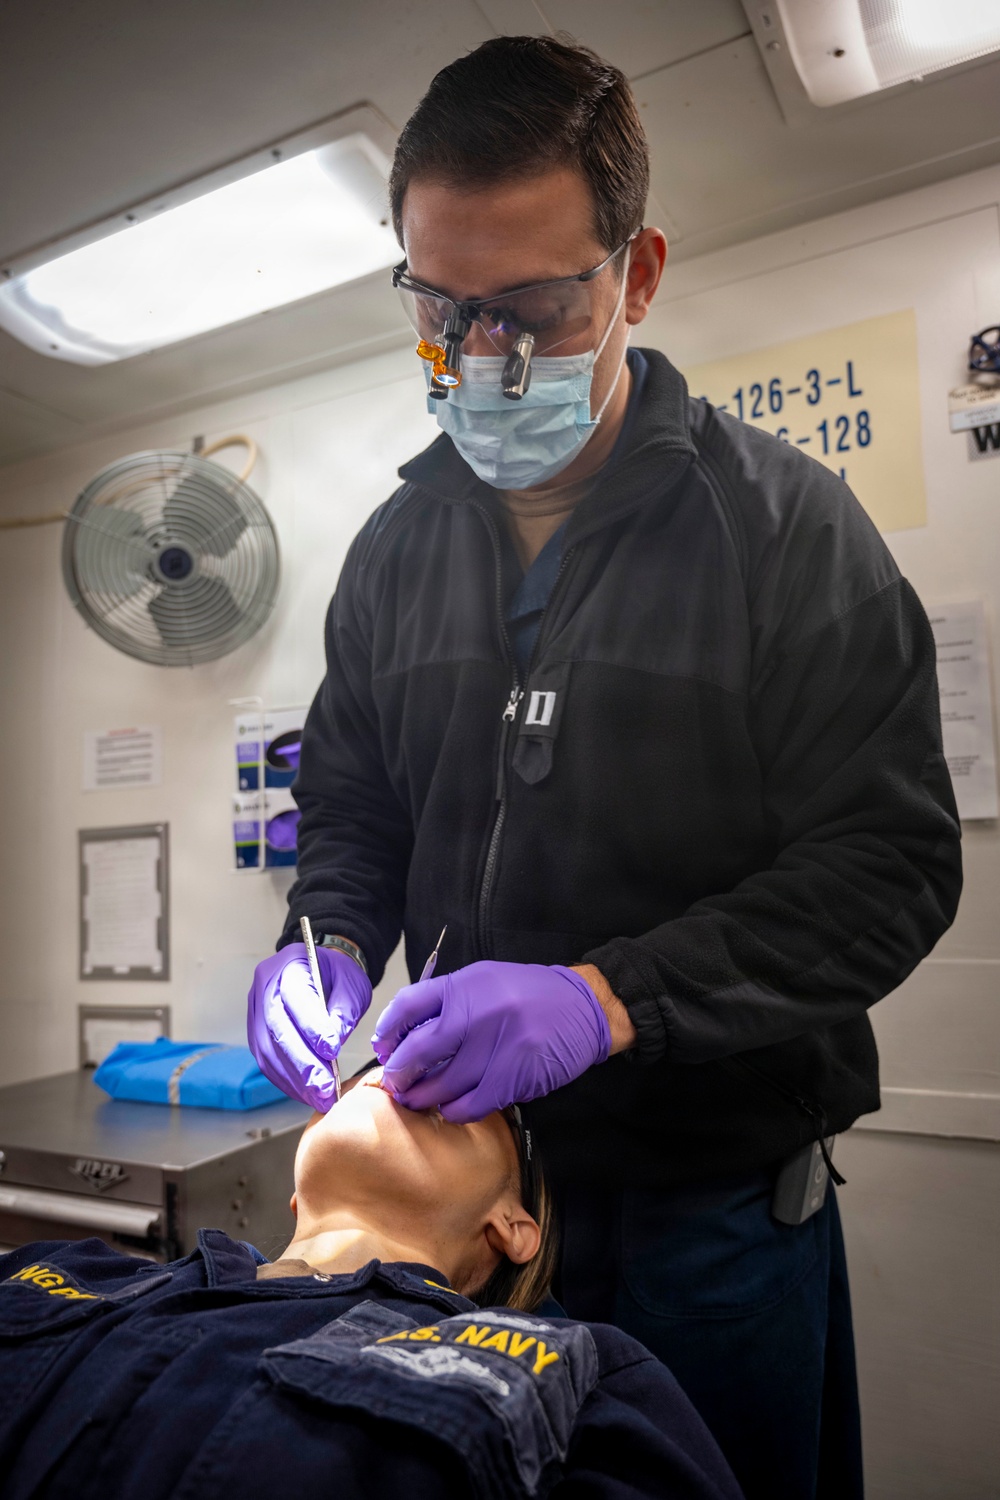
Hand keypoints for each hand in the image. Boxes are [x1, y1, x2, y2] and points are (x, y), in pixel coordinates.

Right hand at [247, 943, 371, 1110]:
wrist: (321, 971)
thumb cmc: (338, 976)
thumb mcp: (352, 984)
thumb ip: (345, 1010)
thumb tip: (334, 1042)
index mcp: (290, 965)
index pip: (296, 998)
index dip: (312, 1027)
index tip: (332, 1052)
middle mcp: (265, 986)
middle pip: (277, 1028)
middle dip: (302, 1063)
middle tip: (324, 1087)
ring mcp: (256, 1009)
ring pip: (267, 1049)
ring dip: (293, 1078)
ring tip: (318, 1097)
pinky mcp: (255, 1031)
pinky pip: (265, 1060)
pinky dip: (285, 1080)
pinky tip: (305, 1092)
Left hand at [371, 961, 610, 1122]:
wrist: (584, 1007)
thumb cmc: (530, 994)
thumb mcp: (486, 981)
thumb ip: (450, 1002)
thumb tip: (408, 1035)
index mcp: (466, 985)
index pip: (408, 1005)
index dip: (388, 1031)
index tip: (384, 1048)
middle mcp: (477, 1013)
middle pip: (417, 1050)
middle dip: (399, 1073)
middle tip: (394, 1083)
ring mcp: (496, 1046)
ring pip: (442, 1084)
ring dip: (423, 1098)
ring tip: (417, 1101)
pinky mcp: (513, 1076)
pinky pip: (470, 1104)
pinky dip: (454, 1111)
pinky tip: (451, 1109)